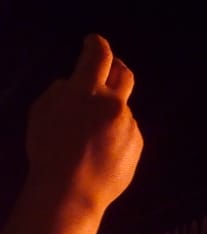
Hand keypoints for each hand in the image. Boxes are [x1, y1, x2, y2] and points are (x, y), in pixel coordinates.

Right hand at [26, 34, 142, 210]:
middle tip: (110, 68)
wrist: (73, 190)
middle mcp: (113, 104)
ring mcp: (128, 124)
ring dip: (109, 113)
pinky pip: (126, 131)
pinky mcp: (138, 142)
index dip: (98, 44)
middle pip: (125, 74)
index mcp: (86, 91)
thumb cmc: (49, 151)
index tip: (95, 42)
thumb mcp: (42, 112)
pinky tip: (99, 152)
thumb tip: (73, 82)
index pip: (99, 55)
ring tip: (89, 136)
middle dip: (117, 67)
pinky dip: (115, 134)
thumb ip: (61, 91)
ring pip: (121, 109)